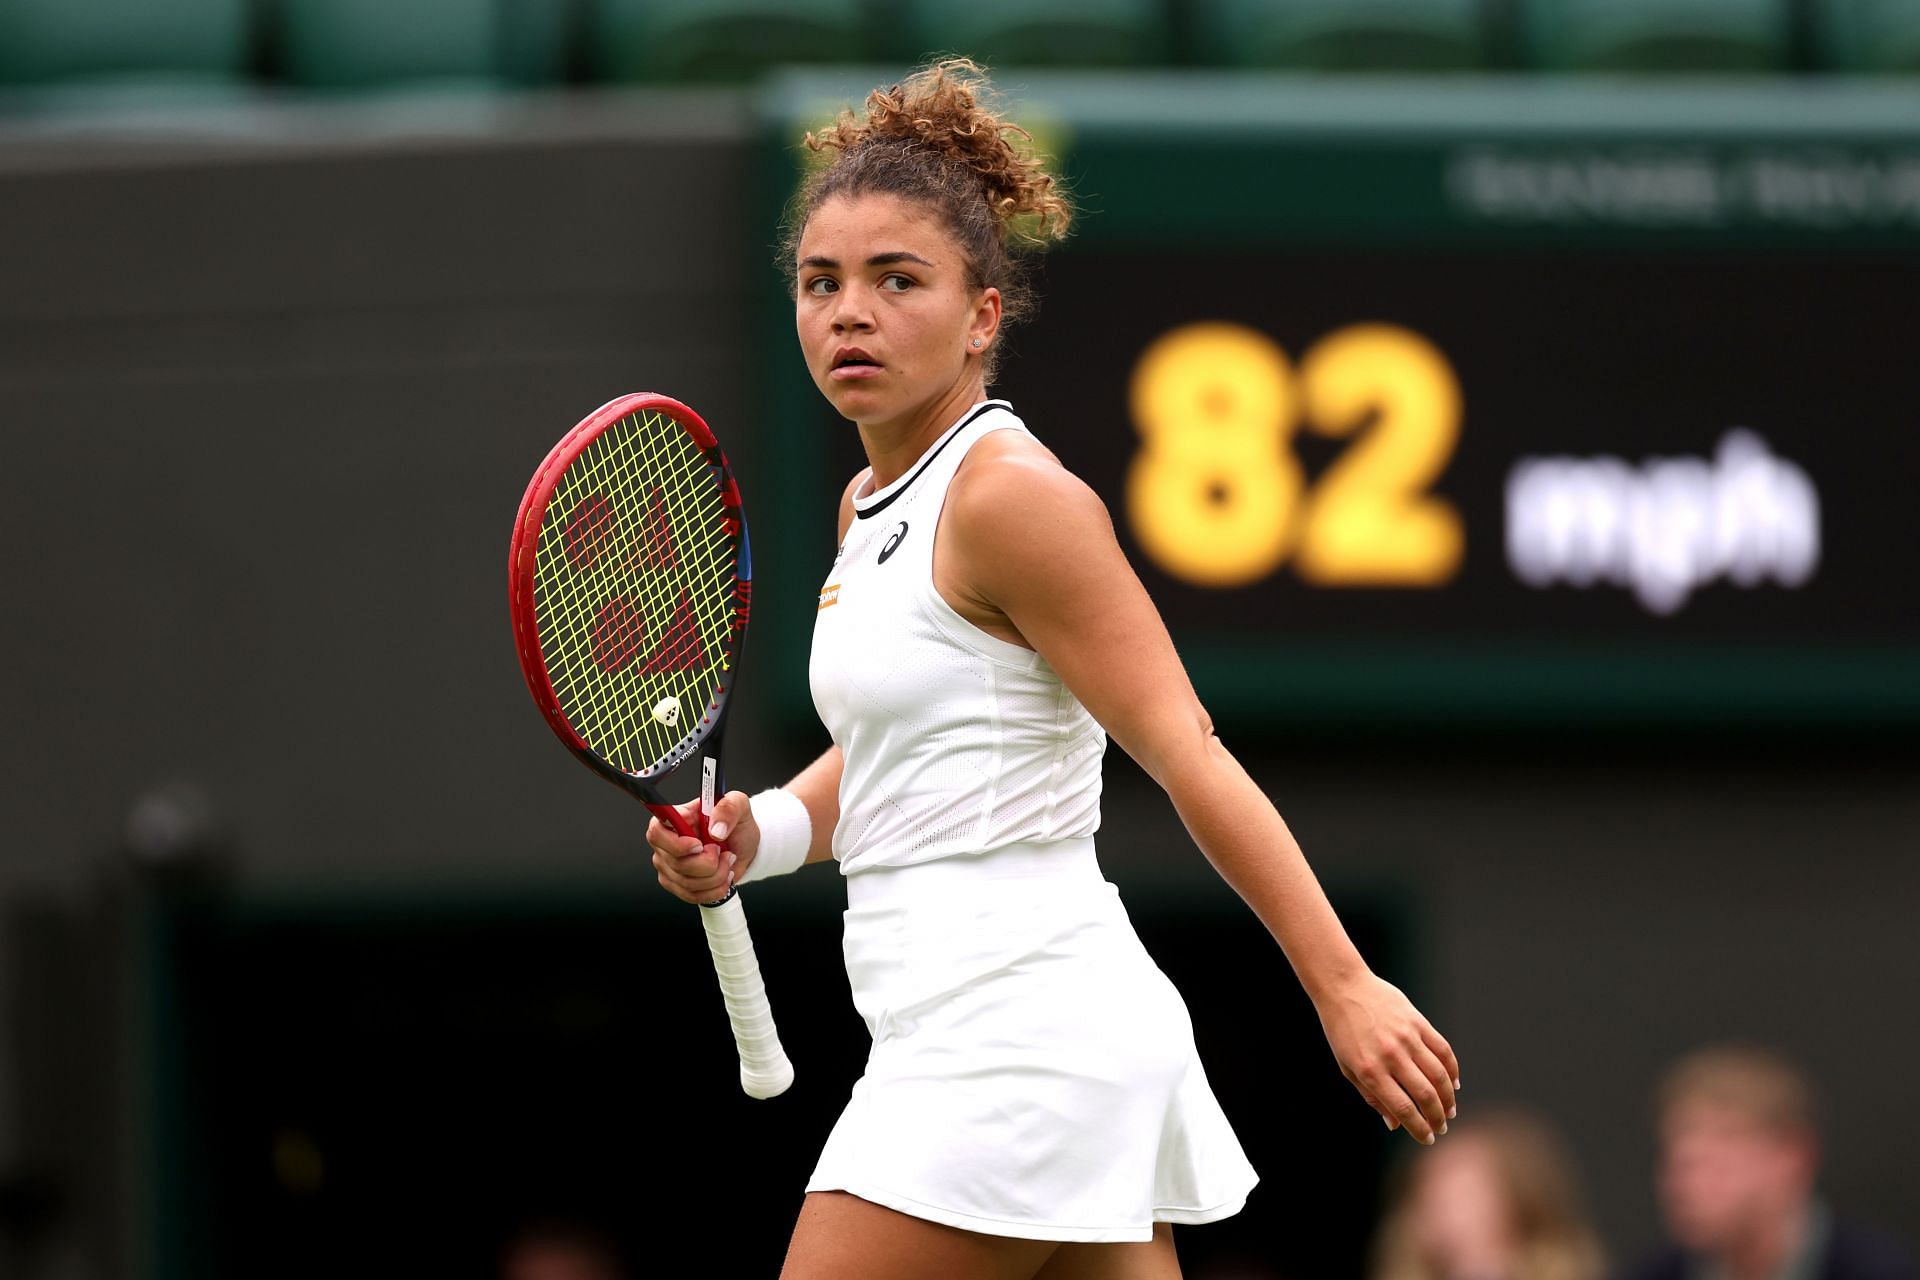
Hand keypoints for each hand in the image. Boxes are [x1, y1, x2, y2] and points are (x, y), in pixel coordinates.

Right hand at [645, 791, 760, 904]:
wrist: (741, 848)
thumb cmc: (734, 825)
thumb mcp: (739, 805)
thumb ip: (728, 808)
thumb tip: (715, 829)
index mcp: (673, 819)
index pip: (657, 832)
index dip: (677, 844)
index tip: (699, 845)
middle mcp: (665, 843)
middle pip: (677, 863)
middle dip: (708, 862)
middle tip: (722, 851)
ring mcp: (668, 866)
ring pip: (687, 882)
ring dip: (716, 875)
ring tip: (726, 861)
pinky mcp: (676, 884)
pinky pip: (692, 895)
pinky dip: (714, 889)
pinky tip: (723, 876)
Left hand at [1314, 971, 1459, 1144]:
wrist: (1343, 988)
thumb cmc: (1342, 1031)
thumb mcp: (1348, 1068)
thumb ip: (1372, 1097)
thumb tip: (1395, 1124)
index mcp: (1370, 1071)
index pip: (1403, 1109)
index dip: (1419, 1129)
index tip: (1427, 1138)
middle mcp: (1391, 1056)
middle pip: (1426, 1095)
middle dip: (1438, 1118)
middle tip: (1442, 1128)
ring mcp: (1407, 1037)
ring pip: (1439, 1074)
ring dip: (1449, 1097)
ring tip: (1450, 1110)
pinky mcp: (1418, 1022)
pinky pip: (1442, 1050)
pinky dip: (1452, 1069)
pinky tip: (1454, 1083)